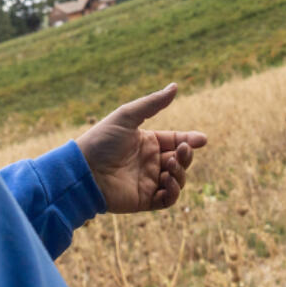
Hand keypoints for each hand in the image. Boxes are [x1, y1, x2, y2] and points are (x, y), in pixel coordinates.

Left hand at [76, 83, 207, 213]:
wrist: (83, 170)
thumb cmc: (102, 140)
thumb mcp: (127, 116)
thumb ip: (153, 103)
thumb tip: (175, 86)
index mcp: (147, 142)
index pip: (176, 140)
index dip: (190, 140)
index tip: (202, 139)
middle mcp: (149, 162)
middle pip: (180, 160)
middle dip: (186, 155)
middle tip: (182, 151)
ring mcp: (147, 181)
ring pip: (177, 179)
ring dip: (180, 172)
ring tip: (169, 165)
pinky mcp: (144, 200)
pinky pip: (167, 199)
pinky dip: (173, 191)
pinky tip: (168, 180)